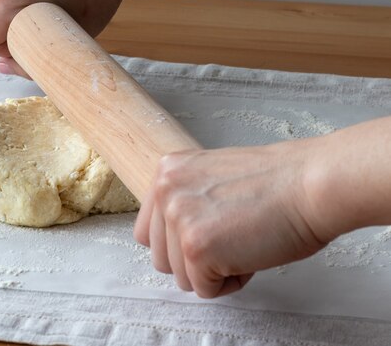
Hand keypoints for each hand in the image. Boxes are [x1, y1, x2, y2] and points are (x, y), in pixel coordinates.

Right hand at [0, 0, 129, 77]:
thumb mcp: (68, 39)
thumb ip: (32, 60)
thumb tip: (4, 67)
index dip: (4, 53)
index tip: (29, 50)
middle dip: (2, 37)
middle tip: (36, 38)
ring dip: (4, 21)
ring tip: (37, 20)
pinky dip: (8, 5)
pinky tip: (36, 5)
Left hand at [134, 140, 328, 297]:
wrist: (312, 184)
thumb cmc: (280, 182)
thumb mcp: (213, 176)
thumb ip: (187, 199)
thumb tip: (176, 236)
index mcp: (167, 171)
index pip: (148, 231)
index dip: (179, 245)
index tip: (206, 239)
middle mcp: (165, 191)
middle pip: (161, 258)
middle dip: (196, 261)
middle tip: (233, 240)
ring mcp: (178, 219)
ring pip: (182, 277)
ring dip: (214, 271)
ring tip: (244, 243)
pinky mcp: (196, 248)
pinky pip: (205, 289)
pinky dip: (231, 282)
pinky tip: (251, 255)